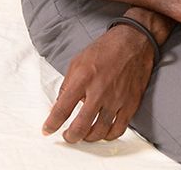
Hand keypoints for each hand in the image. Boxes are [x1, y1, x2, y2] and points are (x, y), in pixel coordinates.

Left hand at [42, 24, 154, 143]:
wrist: (133, 42)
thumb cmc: (104, 50)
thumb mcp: (77, 62)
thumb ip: (67, 86)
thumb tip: (58, 106)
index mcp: (83, 78)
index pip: (62, 108)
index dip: (52, 124)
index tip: (47, 130)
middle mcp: (100, 90)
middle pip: (81, 126)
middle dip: (71, 137)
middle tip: (67, 136)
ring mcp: (117, 99)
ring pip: (100, 131)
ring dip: (88, 138)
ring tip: (84, 134)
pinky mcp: (131, 103)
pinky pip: (119, 129)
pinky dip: (108, 136)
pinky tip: (103, 132)